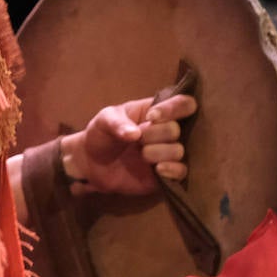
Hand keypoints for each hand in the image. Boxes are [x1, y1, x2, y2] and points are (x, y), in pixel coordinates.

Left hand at [61, 93, 197, 196]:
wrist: (93, 165)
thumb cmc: (101, 134)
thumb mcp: (104, 120)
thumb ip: (117, 123)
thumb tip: (135, 133)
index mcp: (156, 111)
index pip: (182, 103)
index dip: (173, 109)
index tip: (151, 117)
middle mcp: (167, 130)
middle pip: (177, 129)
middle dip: (155, 134)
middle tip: (138, 139)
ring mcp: (168, 152)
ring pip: (178, 150)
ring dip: (157, 152)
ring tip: (142, 154)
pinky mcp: (167, 173)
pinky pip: (182, 171)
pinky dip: (171, 170)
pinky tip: (157, 169)